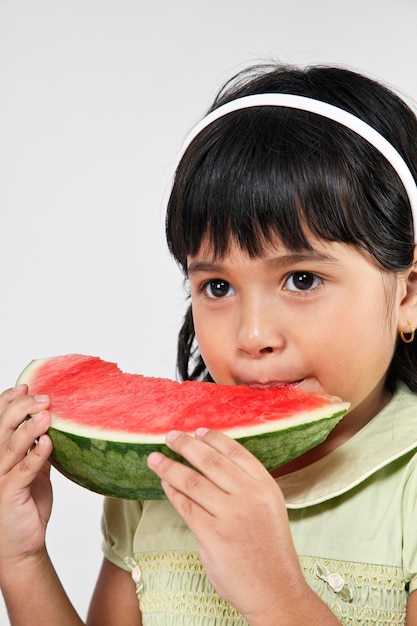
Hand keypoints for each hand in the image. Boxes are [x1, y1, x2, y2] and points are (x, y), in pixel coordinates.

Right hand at [0, 385, 52, 568]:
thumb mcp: (34, 471)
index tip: (25, 384)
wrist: (22, 545)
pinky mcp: (10, 493)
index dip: (8, 401)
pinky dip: (36, 454)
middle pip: (2, 427)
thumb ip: (37, 448)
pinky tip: (48, 442)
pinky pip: (24, 470)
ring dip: (30, 427)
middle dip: (21, 407)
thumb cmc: (26, 506)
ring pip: (11, 445)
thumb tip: (53, 424)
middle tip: (44, 397)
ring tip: (47, 414)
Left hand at [147, 429, 305, 623]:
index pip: (235, 451)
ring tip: (155, 458)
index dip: (213, 438)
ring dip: (169, 466)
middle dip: (186, 445)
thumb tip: (210, 466)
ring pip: (192, 481)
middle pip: (210, 460)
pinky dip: (172, 492)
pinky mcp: (213, 535)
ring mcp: (231, 515)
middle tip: (170, 436)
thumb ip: (246, 487)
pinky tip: (164, 483)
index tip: (196, 431)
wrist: (276, 592)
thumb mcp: (269, 509)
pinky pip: (186, 506)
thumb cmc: (269, 551)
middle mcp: (250, 496)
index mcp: (266, 486)